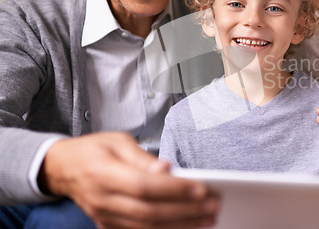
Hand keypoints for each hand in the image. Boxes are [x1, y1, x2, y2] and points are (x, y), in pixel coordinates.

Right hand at [38, 132, 218, 228]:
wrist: (63, 168)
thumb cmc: (93, 150)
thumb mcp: (117, 141)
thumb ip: (142, 157)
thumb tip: (166, 168)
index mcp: (103, 173)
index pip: (144, 186)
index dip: (174, 189)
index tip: (202, 188)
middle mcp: (103, 199)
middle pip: (149, 212)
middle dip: (185, 211)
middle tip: (213, 205)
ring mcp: (104, 216)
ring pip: (146, 228)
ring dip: (180, 225)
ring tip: (206, 219)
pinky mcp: (108, 225)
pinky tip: (185, 227)